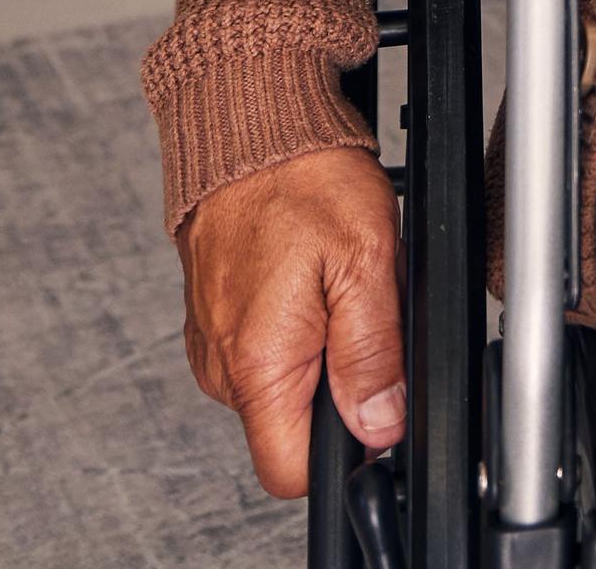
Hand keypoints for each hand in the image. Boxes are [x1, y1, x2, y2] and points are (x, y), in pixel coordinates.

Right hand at [179, 147, 404, 498]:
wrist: (251, 125)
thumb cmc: (303, 178)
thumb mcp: (366, 262)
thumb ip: (372, 355)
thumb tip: (380, 426)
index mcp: (258, 364)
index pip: (292, 470)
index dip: (347, 446)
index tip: (375, 399)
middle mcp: (223, 366)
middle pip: (294, 427)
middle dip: (343, 386)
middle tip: (362, 309)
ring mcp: (216, 344)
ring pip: (285, 387)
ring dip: (323, 350)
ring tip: (336, 282)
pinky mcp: (217, 320)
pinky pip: (267, 351)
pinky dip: (299, 325)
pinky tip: (311, 277)